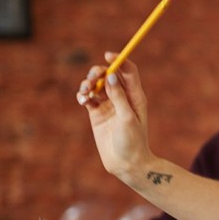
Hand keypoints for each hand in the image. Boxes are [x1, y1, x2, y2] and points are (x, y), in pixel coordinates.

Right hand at [76, 52, 153, 183]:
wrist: (127, 163)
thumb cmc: (133, 141)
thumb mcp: (127, 118)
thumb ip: (118, 97)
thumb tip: (111, 75)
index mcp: (135, 96)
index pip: (128, 71)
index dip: (119, 60)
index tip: (108, 55)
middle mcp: (122, 97)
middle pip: (109, 75)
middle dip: (99, 71)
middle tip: (93, 77)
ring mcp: (109, 105)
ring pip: (96, 85)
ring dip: (88, 83)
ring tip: (85, 92)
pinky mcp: (97, 114)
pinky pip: (88, 98)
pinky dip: (83, 95)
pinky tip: (82, 100)